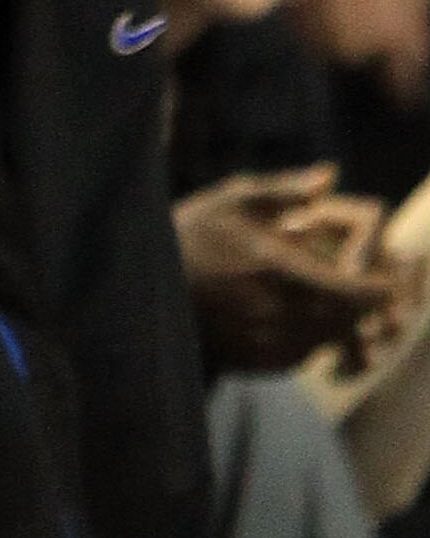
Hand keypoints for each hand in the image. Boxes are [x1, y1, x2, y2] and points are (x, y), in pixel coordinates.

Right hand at [174, 164, 401, 377]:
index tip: (394, 273)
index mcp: (279, 269)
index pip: (357, 291)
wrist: (141, 287)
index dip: (385, 286)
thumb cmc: (191, 233)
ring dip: (344, 322)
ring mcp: (265, 341)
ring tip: (340, 298)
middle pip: (350, 319)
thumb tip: (330, 177)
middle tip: (376, 285)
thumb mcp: (233, 198)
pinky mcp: (254, 360)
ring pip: (330, 340)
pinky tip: (303, 315)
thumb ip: (286, 190)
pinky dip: (316, 338)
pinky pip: (304, 355)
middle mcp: (276, 312)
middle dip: (368, 304)